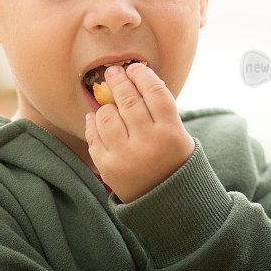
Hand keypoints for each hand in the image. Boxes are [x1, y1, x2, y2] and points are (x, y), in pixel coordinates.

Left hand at [84, 62, 194, 202]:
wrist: (166, 202)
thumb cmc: (172, 160)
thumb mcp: (178, 135)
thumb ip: (160, 110)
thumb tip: (135, 78)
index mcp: (171, 132)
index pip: (155, 91)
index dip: (142, 75)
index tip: (134, 68)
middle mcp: (149, 143)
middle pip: (129, 100)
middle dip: (119, 80)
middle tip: (113, 72)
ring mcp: (126, 156)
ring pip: (107, 115)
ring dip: (106, 106)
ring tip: (108, 104)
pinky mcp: (108, 167)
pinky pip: (94, 136)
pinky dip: (92, 123)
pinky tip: (95, 118)